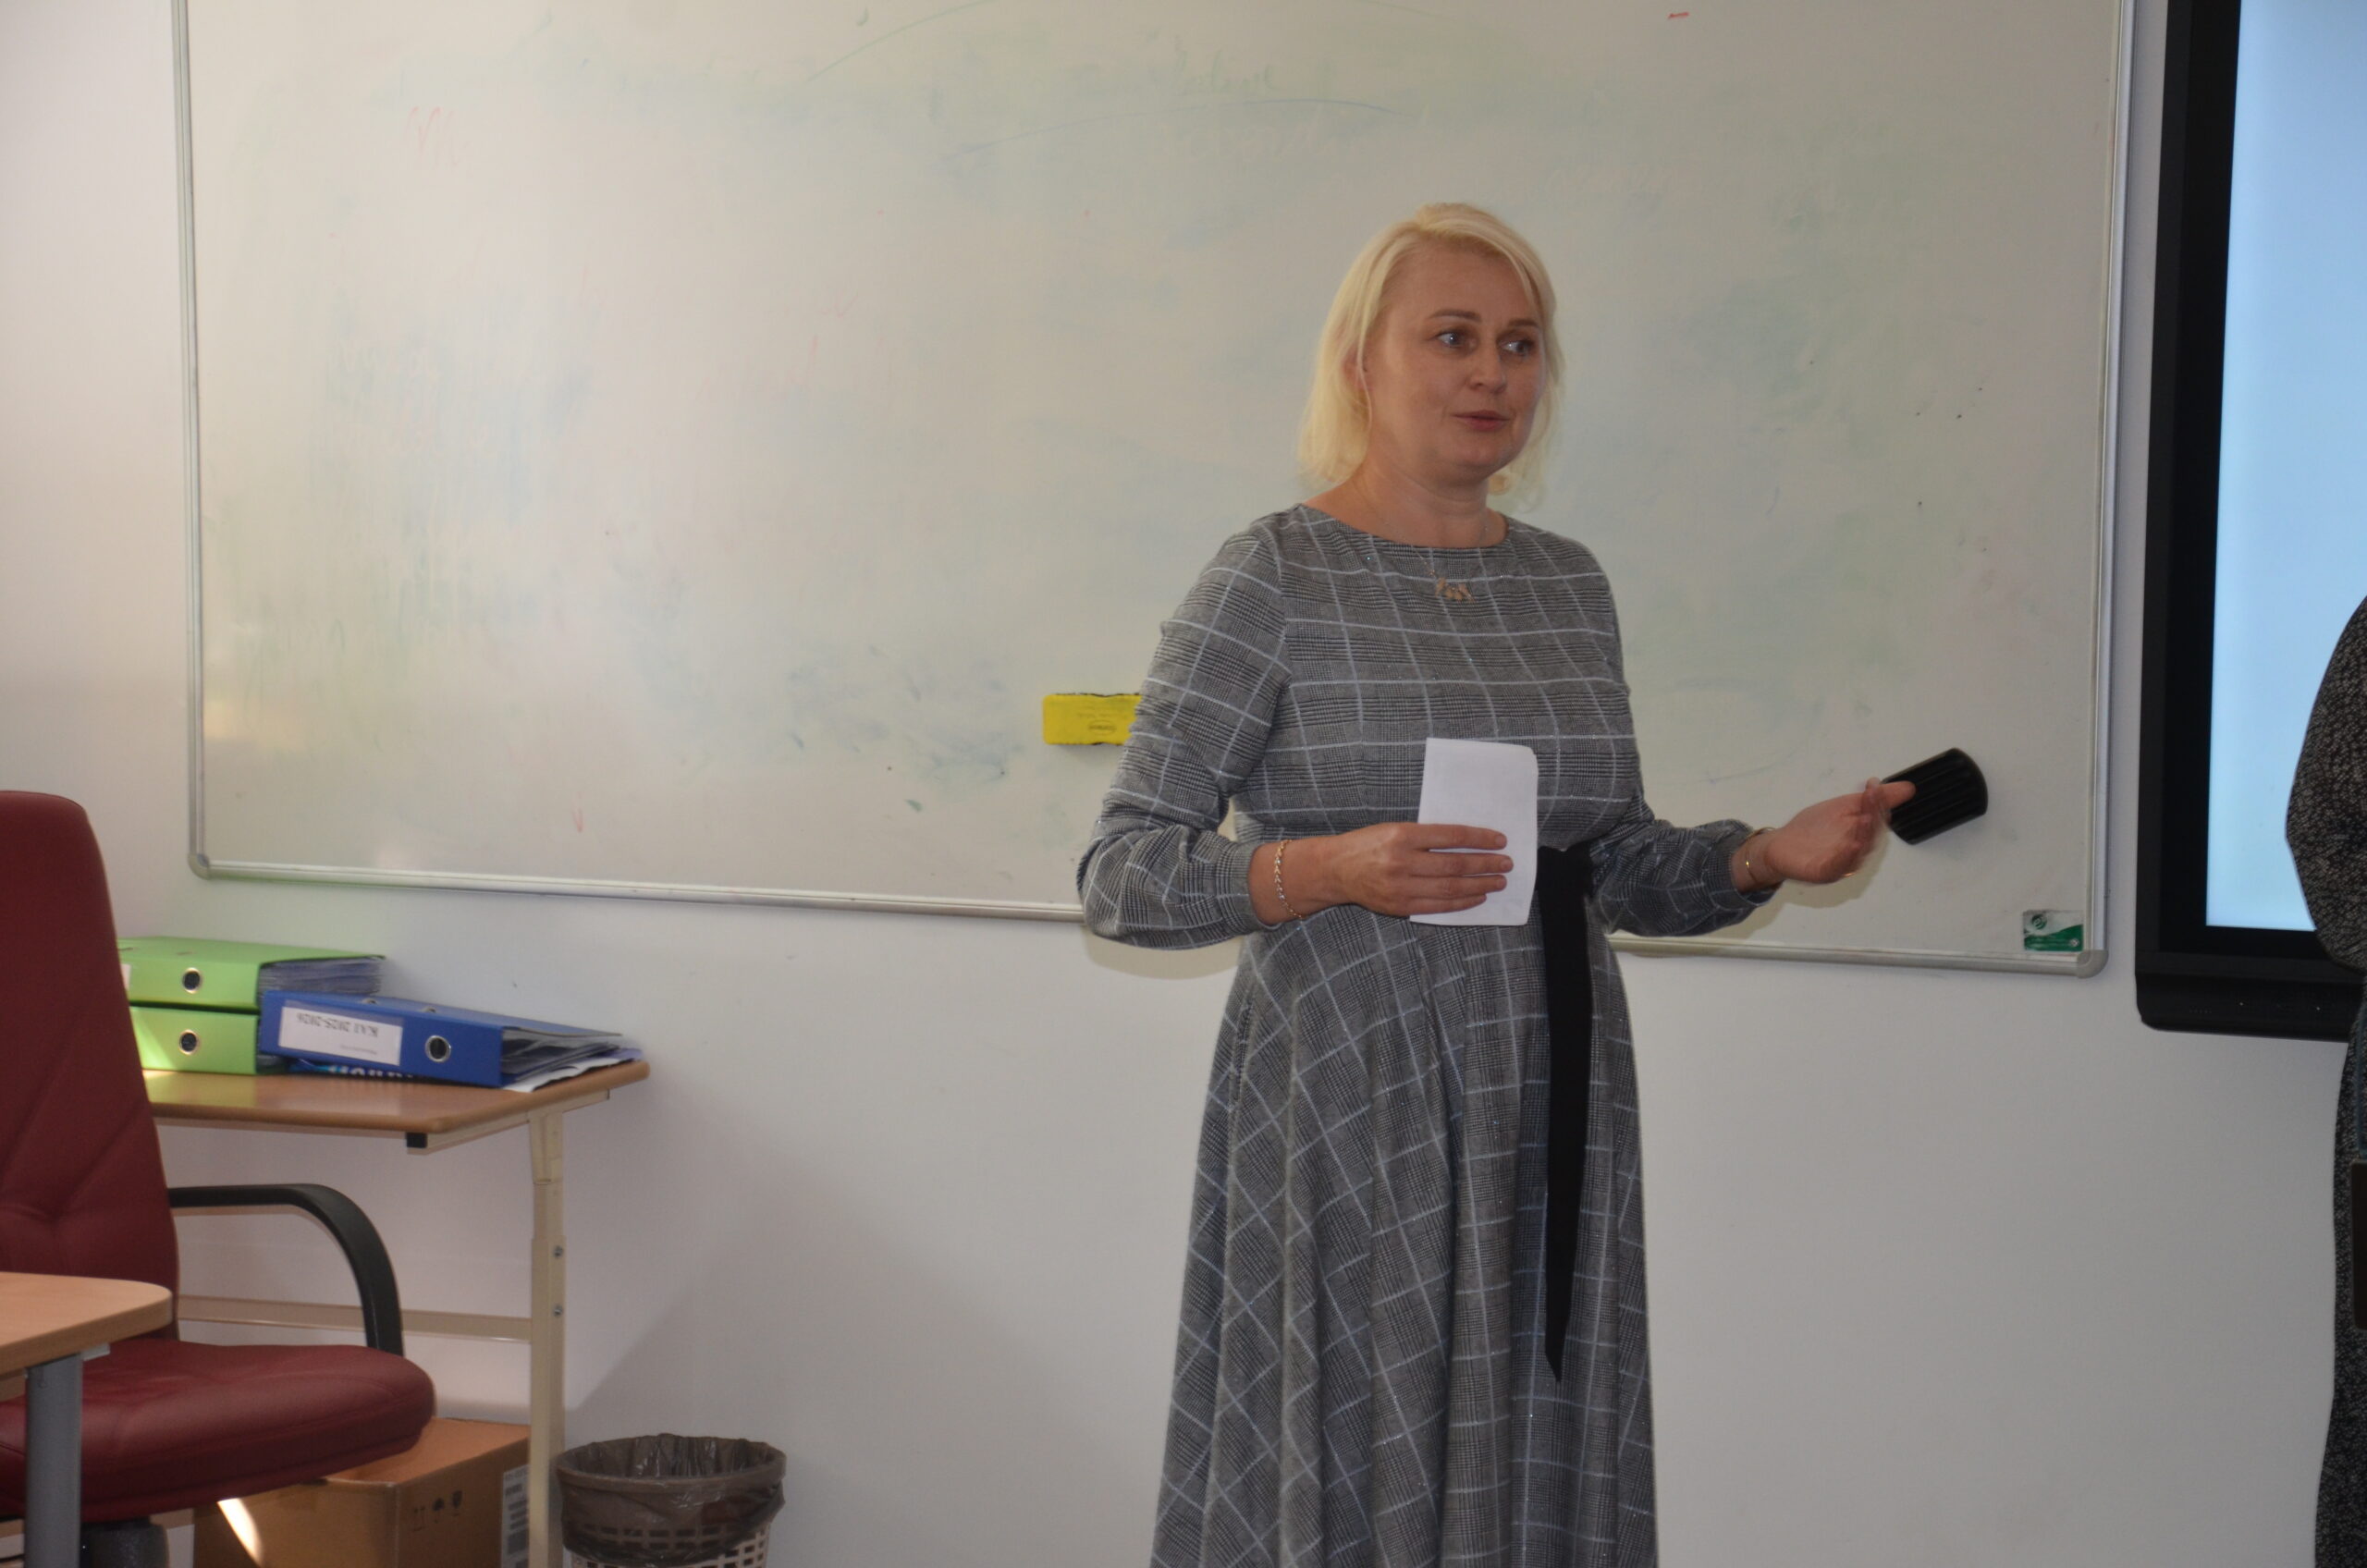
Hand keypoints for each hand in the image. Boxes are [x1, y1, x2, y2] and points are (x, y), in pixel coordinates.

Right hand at [1260, 823, 1511, 921]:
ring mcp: (1401, 886)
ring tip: (1498, 881)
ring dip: (1479, 885)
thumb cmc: (1368, 844)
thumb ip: (1425, 836)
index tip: (1500, 840)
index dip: (1479, 838)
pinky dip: (1461, 901)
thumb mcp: (1394, 828)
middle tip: (1506, 863)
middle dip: (1486, 864)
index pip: (1451, 836)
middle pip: (1455, 864)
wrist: (1334, 869)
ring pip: (1450, 887)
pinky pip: (1438, 906)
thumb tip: (1467, 843)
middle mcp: (1402, 861)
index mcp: (1402, 835)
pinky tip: (1477, 896)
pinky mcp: (1400, 906)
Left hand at [1744, 777, 1915, 888]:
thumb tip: (1907, 788)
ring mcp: (1841, 864)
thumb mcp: (1843, 807)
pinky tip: (1852, 844)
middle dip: (1872, 815)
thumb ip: (1870, 800)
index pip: (1877, 819)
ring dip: (1863, 835)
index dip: (1878, 802)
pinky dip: (1847, 855)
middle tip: (1871, 797)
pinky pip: (1839, 866)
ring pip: (1859, 851)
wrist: (1779, 845)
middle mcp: (1855, 852)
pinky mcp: (1824, 873)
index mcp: (1862, 836)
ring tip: (1865, 818)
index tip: (1873, 785)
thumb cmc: (1812, 829)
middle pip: (1871, 835)